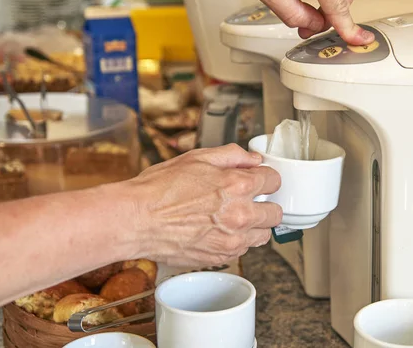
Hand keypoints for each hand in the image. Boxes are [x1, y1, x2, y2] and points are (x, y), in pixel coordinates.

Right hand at [126, 144, 281, 266]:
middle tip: (250, 200)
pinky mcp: (221, 256)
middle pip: (276, 212)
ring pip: (264, 235)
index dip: (266, 177)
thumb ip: (232, 156)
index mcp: (238, 185)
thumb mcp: (197, 158)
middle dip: (266, 203)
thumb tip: (252, 159)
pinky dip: (237, 240)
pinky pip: (244, 249)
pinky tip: (219, 230)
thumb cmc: (159, 189)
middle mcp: (241, 214)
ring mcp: (232, 239)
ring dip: (255, 225)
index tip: (258, 180)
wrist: (136, 220)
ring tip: (234, 217)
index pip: (274, 181)